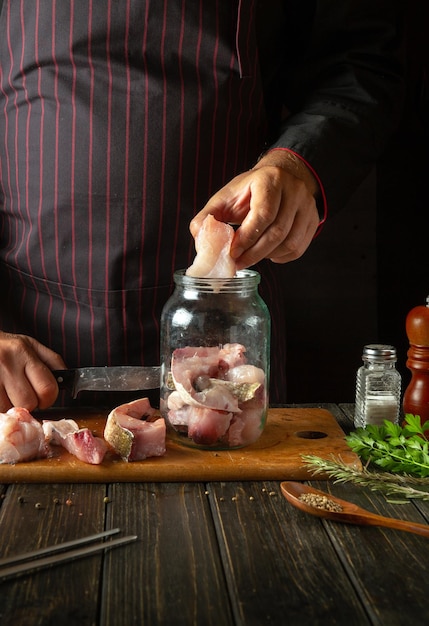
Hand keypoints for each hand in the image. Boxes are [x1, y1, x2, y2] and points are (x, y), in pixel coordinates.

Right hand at [0, 331, 65, 411]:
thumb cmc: (6, 346)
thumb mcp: (29, 345)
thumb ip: (51, 361)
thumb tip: (68, 378)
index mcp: (23, 352)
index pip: (47, 388)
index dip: (48, 399)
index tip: (44, 398)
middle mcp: (7, 364)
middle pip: (29, 403)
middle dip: (31, 404)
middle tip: (26, 396)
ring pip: (11, 408)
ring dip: (13, 405)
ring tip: (10, 393)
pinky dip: (2, 405)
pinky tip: (2, 394)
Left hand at [190, 149, 321, 268]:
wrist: (280, 177)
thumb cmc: (250, 190)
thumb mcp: (226, 196)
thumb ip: (209, 216)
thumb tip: (198, 235)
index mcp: (270, 180)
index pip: (263, 213)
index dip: (247, 237)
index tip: (233, 253)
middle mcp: (294, 191)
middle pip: (278, 232)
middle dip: (255, 253)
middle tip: (238, 263)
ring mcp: (307, 206)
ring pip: (290, 243)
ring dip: (267, 256)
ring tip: (251, 256)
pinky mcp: (313, 220)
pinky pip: (298, 248)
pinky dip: (281, 257)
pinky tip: (268, 253)